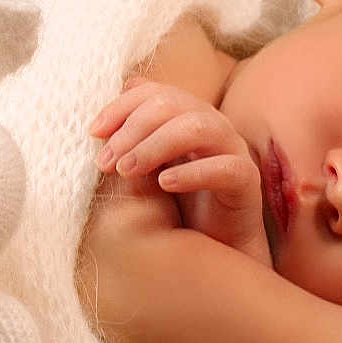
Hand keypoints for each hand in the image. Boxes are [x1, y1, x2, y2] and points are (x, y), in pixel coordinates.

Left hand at [92, 80, 270, 263]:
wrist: (217, 249)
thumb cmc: (179, 210)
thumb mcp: (144, 175)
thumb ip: (129, 148)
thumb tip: (101, 126)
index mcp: (188, 116)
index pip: (155, 93)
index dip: (122, 107)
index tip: (94, 132)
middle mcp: (213, 126)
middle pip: (173, 103)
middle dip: (132, 129)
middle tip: (106, 162)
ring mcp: (234, 149)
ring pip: (198, 127)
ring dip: (155, 145)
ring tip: (127, 171)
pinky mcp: (248, 180)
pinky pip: (225, 167)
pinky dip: (192, 172)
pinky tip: (165, 184)